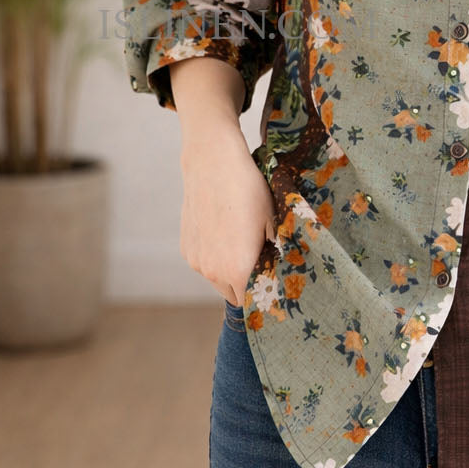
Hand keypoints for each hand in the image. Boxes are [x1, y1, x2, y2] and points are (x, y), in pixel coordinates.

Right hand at [179, 125, 275, 306]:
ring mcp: (197, 261)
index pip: (253, 303)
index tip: (275, 285)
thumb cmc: (248, 191)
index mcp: (238, 270)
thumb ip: (276, 253)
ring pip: (218, 281)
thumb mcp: (272, 222)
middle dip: (248, 286)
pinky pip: (204, 264)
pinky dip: (215, 258)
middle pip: (234, 295)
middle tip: (262, 263)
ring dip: (230, 272)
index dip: (265, 295)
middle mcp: (213, 272)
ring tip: (242, 244)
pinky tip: (224, 233)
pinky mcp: (186, 249)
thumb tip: (282, 268)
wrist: (213, 164)